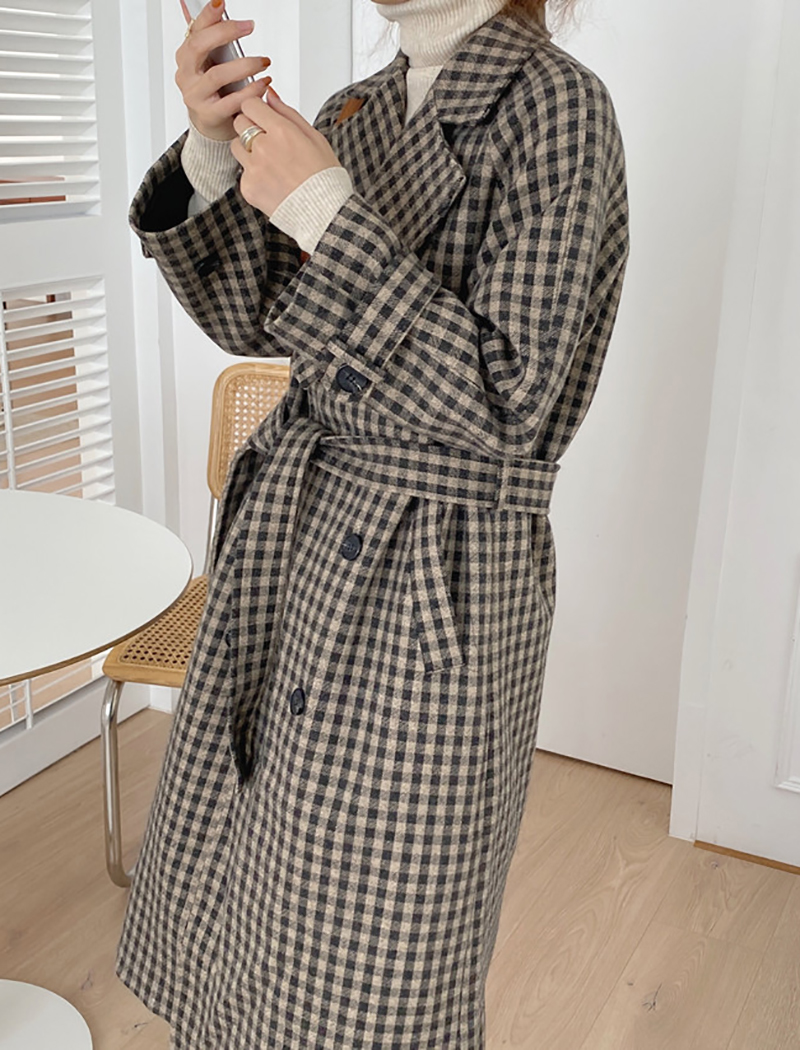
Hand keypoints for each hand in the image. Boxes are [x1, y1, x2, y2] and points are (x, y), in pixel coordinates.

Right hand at [176, 0, 272, 140]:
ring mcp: (195, 95)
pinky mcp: (209, 114)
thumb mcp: (211, 60)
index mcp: (186, 56)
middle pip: (199, 47)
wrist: (210, 123)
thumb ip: (211, 34)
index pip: (194, 29)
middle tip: (249, 26)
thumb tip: (214, 2)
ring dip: (244, 65)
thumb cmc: (214, 89)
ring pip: (216, 75)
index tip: (220, 2)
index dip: (206, 15)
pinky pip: (230, 102)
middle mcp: (186, 74)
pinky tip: (263, 84)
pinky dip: (249, 91)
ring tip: (263, 62)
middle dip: (225, 33)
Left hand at [230, 90, 344, 216]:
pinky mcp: (248, 187)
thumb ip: (288, 113)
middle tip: (267, 138)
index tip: (262, 114)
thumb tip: (270, 95)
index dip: (256, 108)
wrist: (323, 213)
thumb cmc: (324, 177)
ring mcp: (253, 169)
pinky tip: (271, 180)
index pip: (250, 104)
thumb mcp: (315, 137)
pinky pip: (242, 172)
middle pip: (239, 122)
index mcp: (281, 131)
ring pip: (236, 145)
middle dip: (251, 125)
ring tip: (269, 161)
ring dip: (248, 148)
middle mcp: (263, 148)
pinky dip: (253, 174)